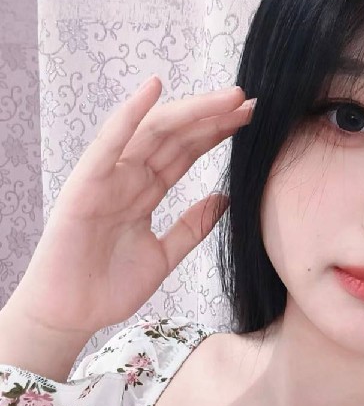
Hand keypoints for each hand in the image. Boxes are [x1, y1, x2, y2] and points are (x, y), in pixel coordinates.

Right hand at [5, 76, 253, 336]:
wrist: (72, 315)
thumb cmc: (110, 286)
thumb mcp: (164, 255)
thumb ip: (192, 226)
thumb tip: (226, 198)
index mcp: (145, 192)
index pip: (186, 153)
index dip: (216, 134)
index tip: (249, 120)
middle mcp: (128, 178)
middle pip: (175, 137)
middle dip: (212, 117)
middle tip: (249, 101)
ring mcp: (107, 179)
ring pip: (152, 133)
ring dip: (190, 111)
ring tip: (227, 97)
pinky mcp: (85, 186)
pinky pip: (109, 146)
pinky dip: (129, 116)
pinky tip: (153, 90)